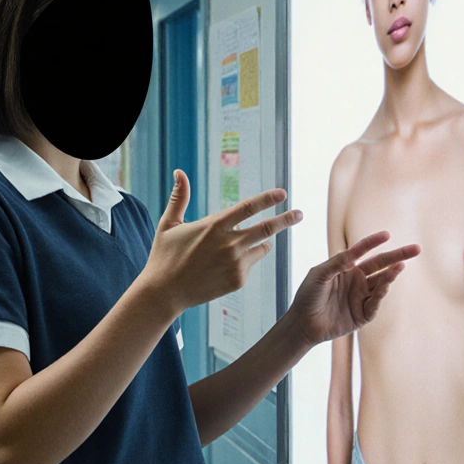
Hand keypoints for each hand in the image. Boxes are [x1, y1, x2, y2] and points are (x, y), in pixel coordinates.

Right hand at [139, 170, 302, 313]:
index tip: (282, 193)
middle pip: (266, 228)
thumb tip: (179, 172)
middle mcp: (228, 243)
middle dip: (286, 220)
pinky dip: (247, 259)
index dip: (267, 199)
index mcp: (213, 226)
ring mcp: (235, 263)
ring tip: (257, 243)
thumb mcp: (168, 224)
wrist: (165, 292)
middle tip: (299, 214)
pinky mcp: (238, 280)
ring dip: (263, 242)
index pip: (248, 207)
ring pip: (262, 247)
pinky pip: (251, 264)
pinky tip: (229, 264)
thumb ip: (179, 198)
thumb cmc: (165, 256)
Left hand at [288, 231, 420, 346]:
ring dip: (391, 274)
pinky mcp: (364, 313)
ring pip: (381, 282)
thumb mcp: (318, 276)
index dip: (373, 243)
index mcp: (345, 268)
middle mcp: (356, 280)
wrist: (303, 324)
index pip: (362, 252)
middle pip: (380, 265)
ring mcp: (362, 296)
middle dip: (397, 256)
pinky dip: (381, 293)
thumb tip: (352, 255)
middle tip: (416, 249)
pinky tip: (386, 283)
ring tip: (400, 265)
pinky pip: (376, 302)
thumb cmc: (308, 296)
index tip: (386, 234)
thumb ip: (335, 264)